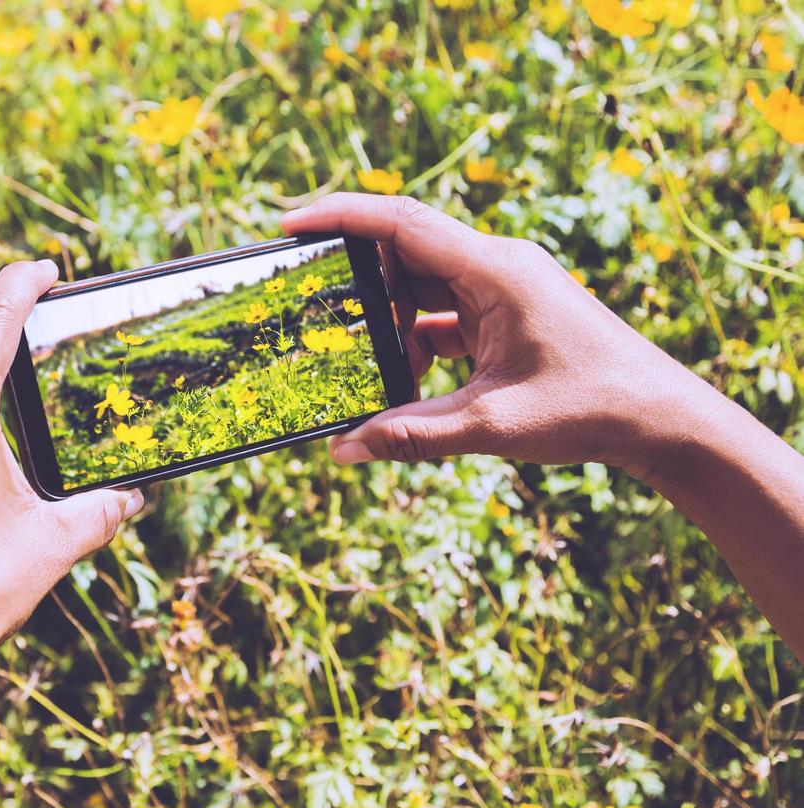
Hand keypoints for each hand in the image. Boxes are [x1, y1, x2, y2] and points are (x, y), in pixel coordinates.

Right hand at [282, 194, 723, 479]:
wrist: (660, 418)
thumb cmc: (589, 408)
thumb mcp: (492, 425)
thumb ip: (412, 434)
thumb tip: (341, 449)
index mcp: (495, 270)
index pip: (401, 222)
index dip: (340, 216)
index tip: (289, 224)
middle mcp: (496, 265)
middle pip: (403, 248)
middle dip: (352, 274)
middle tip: (302, 296)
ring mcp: (502, 287)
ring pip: (419, 284)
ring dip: (386, 318)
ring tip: (352, 357)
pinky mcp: (505, 312)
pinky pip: (441, 311)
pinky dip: (414, 338)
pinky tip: (404, 380)